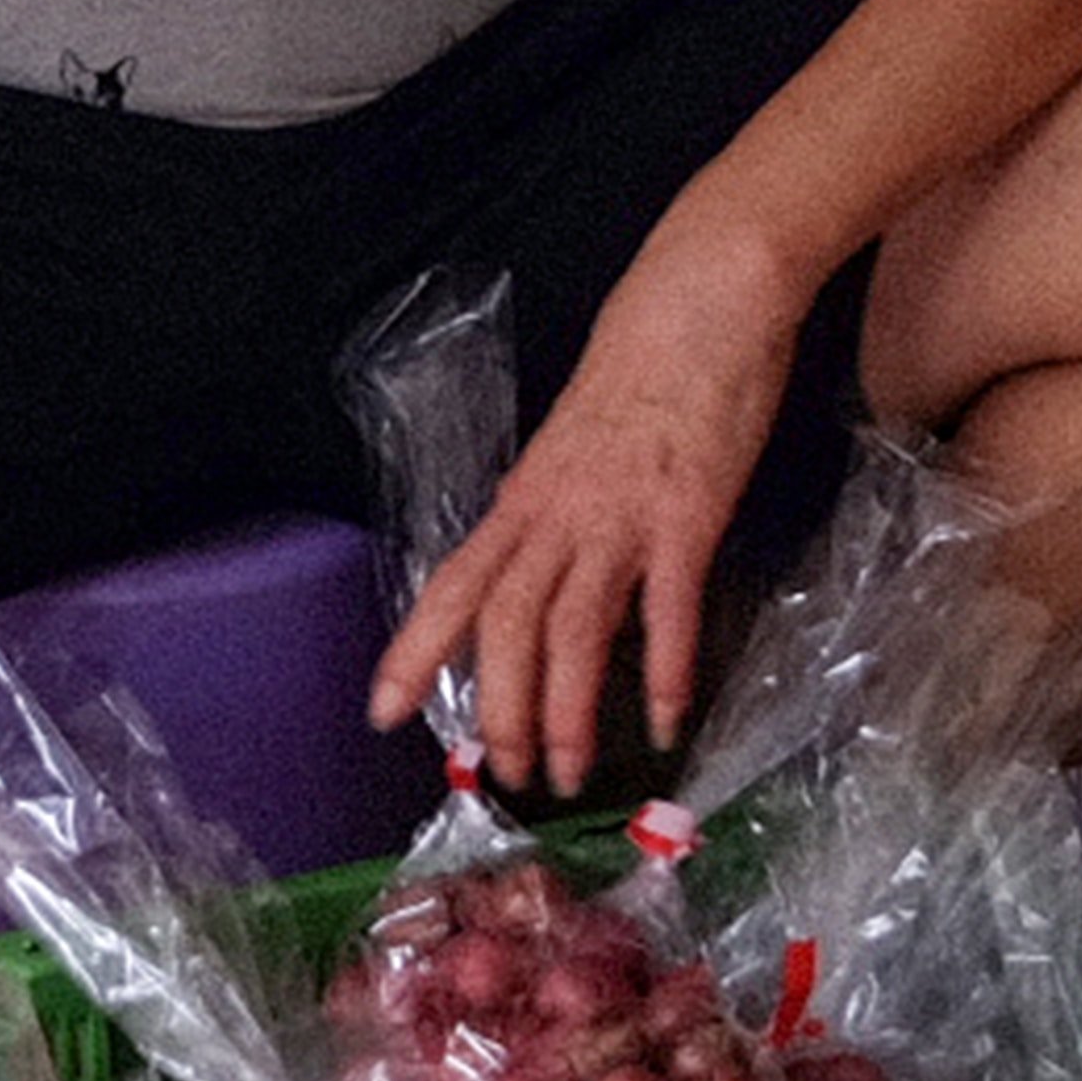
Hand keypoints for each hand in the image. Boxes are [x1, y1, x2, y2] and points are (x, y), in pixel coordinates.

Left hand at [367, 232, 811, 797]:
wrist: (697, 307)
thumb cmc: (638, 378)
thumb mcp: (569, 453)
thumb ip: (550, 516)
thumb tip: (536, 575)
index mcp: (524, 500)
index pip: (455, 586)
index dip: (416, 651)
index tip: (384, 713)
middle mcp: (558, 515)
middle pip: (509, 624)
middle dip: (500, 708)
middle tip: (505, 773)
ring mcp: (621, 518)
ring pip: (575, 630)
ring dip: (566, 711)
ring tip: (568, 772)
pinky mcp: (687, 517)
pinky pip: (669, 609)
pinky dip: (664, 671)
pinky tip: (662, 720)